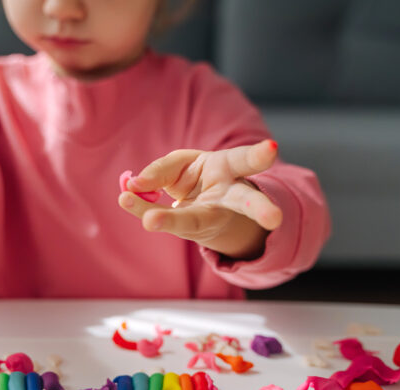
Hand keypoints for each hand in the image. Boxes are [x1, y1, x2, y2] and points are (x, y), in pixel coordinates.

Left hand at [118, 140, 282, 258]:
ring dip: (171, 220)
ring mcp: (207, 219)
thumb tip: (134, 185)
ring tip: (149, 220)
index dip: (258, 156)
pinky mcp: (186, 231)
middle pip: (246, 203)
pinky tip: (125, 199)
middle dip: (259, 209)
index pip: (245, 161)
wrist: (201, 211)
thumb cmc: (197, 178)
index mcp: (231, 170)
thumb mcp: (184, 164)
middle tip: (274, 220)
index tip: (273, 149)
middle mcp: (227, 198)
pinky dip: (139, 208)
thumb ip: (162, 170)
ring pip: (194, 223)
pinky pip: (161, 219)